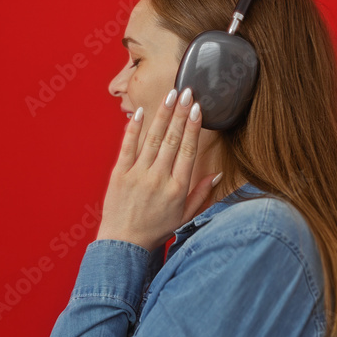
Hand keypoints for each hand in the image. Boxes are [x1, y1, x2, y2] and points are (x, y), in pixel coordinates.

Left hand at [95, 86, 220, 252]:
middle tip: (188, 92)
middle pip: (172, 140)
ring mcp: (137, 175)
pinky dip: (133, 128)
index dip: (193, 128)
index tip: (198, 109)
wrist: (123, 243)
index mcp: (177, 188)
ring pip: (152, 139)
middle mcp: (158, 179)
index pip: (188, 151)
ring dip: (162, 115)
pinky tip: (140, 112)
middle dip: (181, 114)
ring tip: (171, 96)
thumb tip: (217, 174)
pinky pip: (127, 147)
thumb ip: (201, 193)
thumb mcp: (185, 216)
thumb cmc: (155, 230)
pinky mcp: (119, 174)